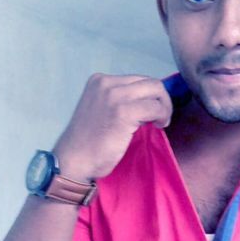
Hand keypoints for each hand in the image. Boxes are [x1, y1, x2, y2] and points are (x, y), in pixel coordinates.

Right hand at [54, 73, 172, 180]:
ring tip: (160, 123)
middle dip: (162, 99)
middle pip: (150, 82)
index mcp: (99, 80)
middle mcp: (106, 83)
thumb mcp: (101, 109)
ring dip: (165, 107)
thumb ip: (119, 100)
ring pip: (156, 91)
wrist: (74, 160)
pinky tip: (157, 126)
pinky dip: (162, 115)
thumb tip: (148, 100)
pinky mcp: (123, 112)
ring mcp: (114, 96)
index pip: (137, 80)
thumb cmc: (89, 142)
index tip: (150, 113)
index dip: (150, 96)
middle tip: (160, 118)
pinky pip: (155, 107)